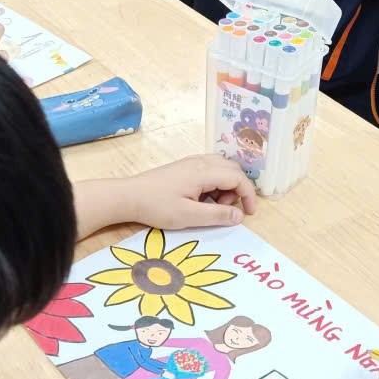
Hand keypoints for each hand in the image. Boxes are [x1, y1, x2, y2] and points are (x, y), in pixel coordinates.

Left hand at [127, 155, 258, 229]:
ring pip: (222, 168)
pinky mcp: (184, 167)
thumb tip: (240, 216)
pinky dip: (214, 183)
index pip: (238, 178)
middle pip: (233, 169)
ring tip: (211, 206)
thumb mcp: (189, 216)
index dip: (249, 195)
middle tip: (224, 210)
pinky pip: (209, 169)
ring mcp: (191, 162)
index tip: (250, 214)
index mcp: (204, 171)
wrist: (128, 196)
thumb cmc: (157, 207)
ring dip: (225, 187)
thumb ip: (217, 215)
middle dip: (237, 190)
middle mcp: (200, 161)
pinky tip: (201, 199)